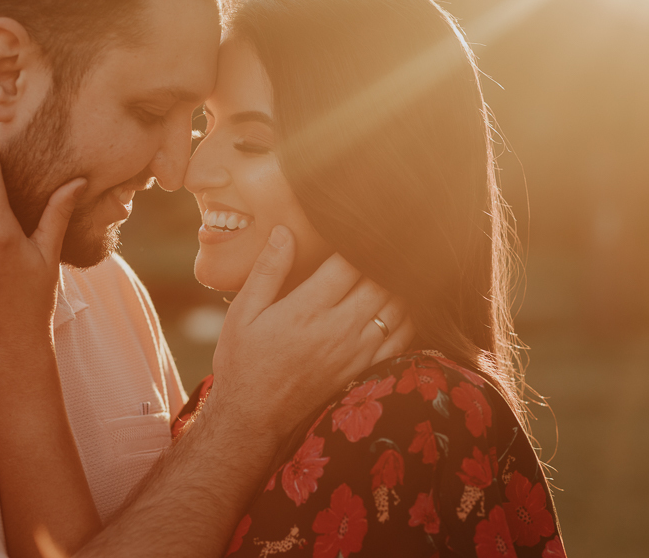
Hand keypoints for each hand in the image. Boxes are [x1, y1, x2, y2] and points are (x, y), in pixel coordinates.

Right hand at [210, 225, 415, 442]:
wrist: (253, 418)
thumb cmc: (243, 362)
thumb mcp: (244, 312)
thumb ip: (268, 270)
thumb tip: (286, 231)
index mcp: (307, 308)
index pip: (349, 263)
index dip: (357, 241)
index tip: (355, 230)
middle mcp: (337, 328)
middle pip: (379, 281)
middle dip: (380, 260)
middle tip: (377, 246)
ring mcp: (355, 351)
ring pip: (396, 307)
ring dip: (395, 286)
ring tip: (386, 272)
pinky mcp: (364, 370)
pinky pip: (402, 339)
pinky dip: (405, 318)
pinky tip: (393, 306)